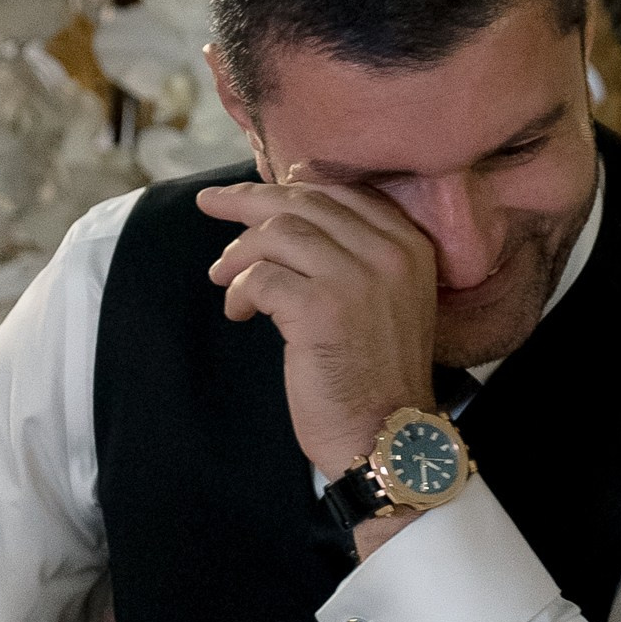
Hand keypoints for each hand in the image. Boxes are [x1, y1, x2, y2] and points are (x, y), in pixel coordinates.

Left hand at [197, 170, 439, 485]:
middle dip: (248, 200)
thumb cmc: (379, 372)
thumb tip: (286, 217)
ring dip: (239, 252)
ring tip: (221, 276)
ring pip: (277, 233)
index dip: (289, 187)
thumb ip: (356, 255)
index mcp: (409, 244)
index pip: (341, 192)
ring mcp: (356, 278)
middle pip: (304, 202)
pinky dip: (239, 291)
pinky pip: (261, 277)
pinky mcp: (320, 309)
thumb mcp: (388, 298)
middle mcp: (389, 252)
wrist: (389, 434)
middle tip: (211, 203)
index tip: (253, 194)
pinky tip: (238, 312)